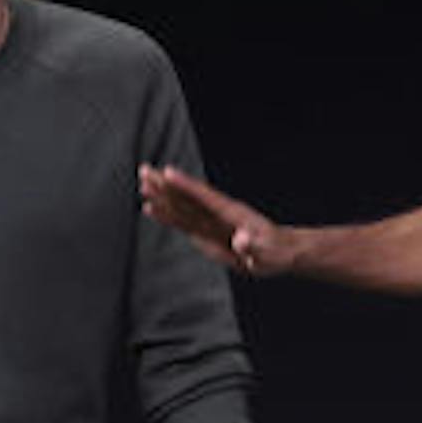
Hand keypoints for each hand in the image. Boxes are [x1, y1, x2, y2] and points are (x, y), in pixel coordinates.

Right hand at [139, 162, 292, 276]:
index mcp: (232, 214)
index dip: (187, 185)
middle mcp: (218, 214)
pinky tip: (152, 207)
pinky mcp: (206, 233)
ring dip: (162, 195)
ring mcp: (211, 222)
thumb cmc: (276, 252)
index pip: (205, 197)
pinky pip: (183, 222)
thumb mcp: (267, 252)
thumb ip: (253, 246)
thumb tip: (240, 241)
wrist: (280, 252)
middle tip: (144, 170)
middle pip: (188, 197)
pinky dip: (167, 215)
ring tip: (142, 182)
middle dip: (166, 185)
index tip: (168, 172)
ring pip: (182, 207)